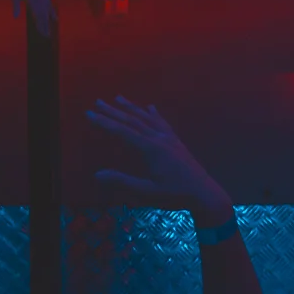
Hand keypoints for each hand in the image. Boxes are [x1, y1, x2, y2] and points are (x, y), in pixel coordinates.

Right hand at [85, 97, 231, 222]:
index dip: (104, 122)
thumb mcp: (147, 192)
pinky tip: (150, 107)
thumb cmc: (175, 195)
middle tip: (97, 101)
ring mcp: (170, 139)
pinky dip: (153, 114)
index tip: (89, 113)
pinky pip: (162, 123)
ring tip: (118, 98)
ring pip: (147, 118)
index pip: (123, 132)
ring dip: (131, 107)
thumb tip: (97, 175)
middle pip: (133, 120)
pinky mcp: (177, 142)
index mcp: (151, 150)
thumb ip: (123, 182)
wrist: (205, 194)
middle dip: (113, 111)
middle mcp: (160, 139)